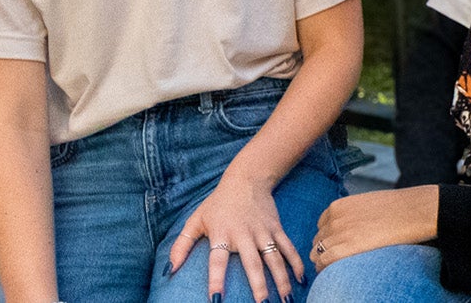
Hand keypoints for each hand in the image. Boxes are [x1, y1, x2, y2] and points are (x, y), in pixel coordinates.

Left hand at [168, 175, 302, 302]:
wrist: (247, 179)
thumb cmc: (217, 203)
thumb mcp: (195, 220)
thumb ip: (181, 245)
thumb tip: (169, 270)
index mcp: (222, 234)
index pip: (217, 260)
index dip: (216, 279)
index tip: (216, 300)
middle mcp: (244, 234)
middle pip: (252, 263)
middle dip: (258, 285)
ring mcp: (263, 232)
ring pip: (274, 258)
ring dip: (281, 279)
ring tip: (285, 298)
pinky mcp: (277, 228)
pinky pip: (288, 248)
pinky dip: (296, 263)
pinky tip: (301, 279)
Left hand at [310, 186, 438, 270]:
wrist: (414, 212)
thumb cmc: (399, 208)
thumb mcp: (369, 203)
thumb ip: (354, 214)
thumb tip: (353, 228)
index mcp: (338, 206)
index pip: (321, 226)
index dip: (329, 237)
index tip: (339, 245)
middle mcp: (334, 219)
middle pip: (318, 240)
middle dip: (326, 249)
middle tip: (338, 258)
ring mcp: (338, 234)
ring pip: (317, 253)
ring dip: (324, 260)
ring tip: (337, 267)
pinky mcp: (345, 248)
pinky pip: (325, 262)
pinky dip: (325, 268)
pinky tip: (334, 271)